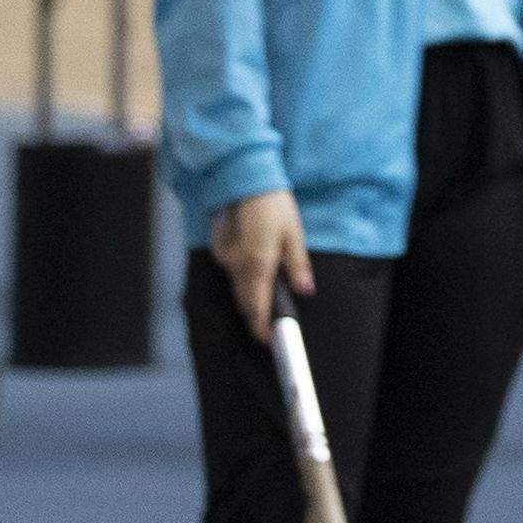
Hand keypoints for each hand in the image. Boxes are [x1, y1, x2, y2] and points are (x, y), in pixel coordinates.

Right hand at [209, 189, 312, 343]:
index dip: (261, 327)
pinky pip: (231, 272)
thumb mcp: (294, 234)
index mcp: (258, 264)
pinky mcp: (217, 250)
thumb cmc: (274, 206)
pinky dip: (243, 276)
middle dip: (257, 313)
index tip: (269, 340)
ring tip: (267, 297)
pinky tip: (254, 267)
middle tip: (273, 321)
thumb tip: (306, 291)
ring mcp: (224, 259)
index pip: (256, 307)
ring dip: (250, 295)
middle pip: (244, 301)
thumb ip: (298, 265)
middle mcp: (236, 266)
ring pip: (237, 287)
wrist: (243, 181)